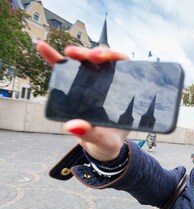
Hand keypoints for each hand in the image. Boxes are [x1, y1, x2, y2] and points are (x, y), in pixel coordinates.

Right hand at [37, 41, 129, 160]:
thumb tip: (71, 126)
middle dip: (96, 54)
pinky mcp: (76, 87)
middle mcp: (109, 85)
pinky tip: (42, 46)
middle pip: (105, 62)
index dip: (117, 58)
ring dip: (78, 54)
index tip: (107, 58)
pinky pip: (65, 71)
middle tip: (88, 56)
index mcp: (123, 94)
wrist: (101, 149)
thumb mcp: (104, 142)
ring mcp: (92, 84)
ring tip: (69, 53)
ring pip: (86, 62)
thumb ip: (91, 135)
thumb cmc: (108, 143)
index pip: (125, 69)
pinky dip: (53, 58)